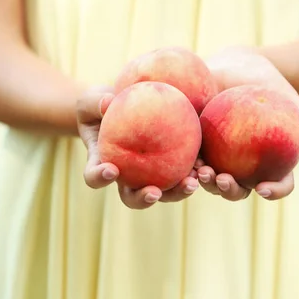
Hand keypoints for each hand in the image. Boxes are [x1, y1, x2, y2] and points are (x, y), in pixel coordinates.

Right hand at [76, 85, 198, 209]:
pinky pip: (182, 172)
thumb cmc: (99, 103)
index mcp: (102, 163)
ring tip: (192, 183)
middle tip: (155, 192)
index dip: (100, 177)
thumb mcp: (92, 100)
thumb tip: (106, 101)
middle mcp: (125, 176)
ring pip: (163, 192)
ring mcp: (148, 173)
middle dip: (144, 199)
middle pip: (132, 197)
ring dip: (177, 192)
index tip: (111, 169)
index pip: (95, 176)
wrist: (120, 106)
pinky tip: (206, 165)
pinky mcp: (170, 164)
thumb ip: (97, 103)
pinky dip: (194, 172)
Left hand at [196, 46, 298, 200]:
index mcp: (272, 162)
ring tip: (201, 171)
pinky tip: (186, 161)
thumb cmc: (265, 81)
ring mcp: (220, 160)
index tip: (262, 188)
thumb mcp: (285, 94)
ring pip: (213, 181)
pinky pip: (193, 162)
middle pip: (240, 190)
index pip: (279, 184)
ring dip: (206, 182)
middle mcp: (245, 167)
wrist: (234, 66)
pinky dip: (189, 166)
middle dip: (230, 191)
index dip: (273, 191)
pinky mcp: (198, 148)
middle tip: (223, 179)